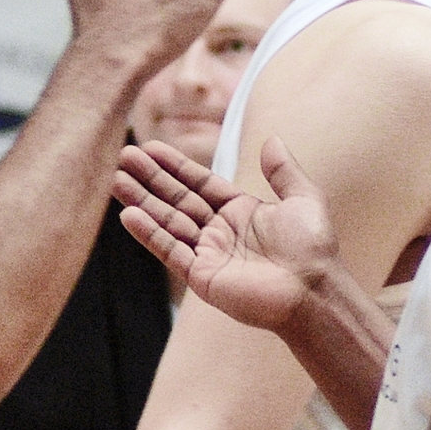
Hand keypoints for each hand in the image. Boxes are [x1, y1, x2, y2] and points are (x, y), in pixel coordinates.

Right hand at [113, 137, 339, 332]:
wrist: (313, 290)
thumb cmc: (313, 248)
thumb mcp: (304, 199)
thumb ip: (283, 171)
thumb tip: (273, 139)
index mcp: (240, 212)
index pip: (199, 183)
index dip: (175, 166)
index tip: (150, 148)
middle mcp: (220, 232)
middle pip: (177, 200)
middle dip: (150, 179)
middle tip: (124, 157)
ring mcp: (208, 254)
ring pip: (168, 222)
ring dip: (142, 202)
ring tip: (116, 180)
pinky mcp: (202, 276)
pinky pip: (170, 250)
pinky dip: (149, 233)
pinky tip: (128, 215)